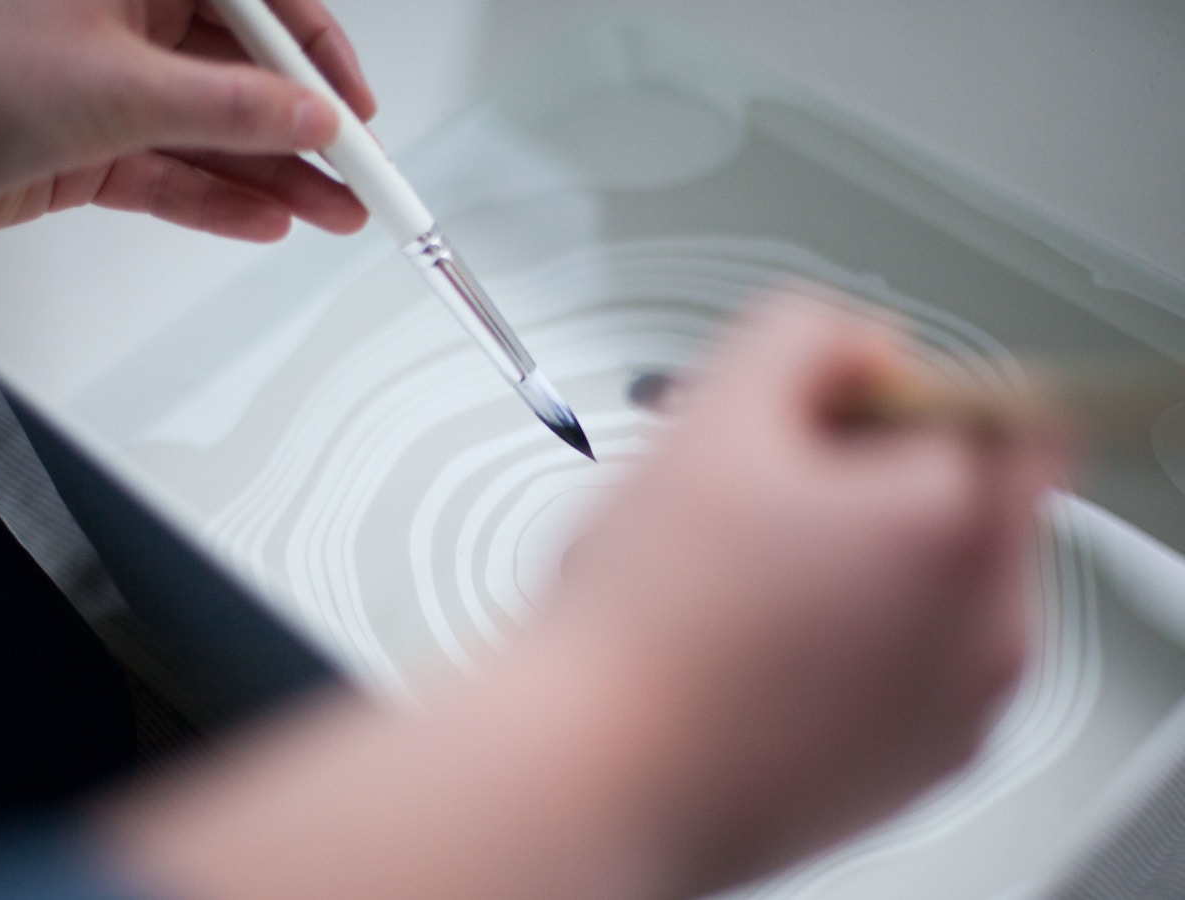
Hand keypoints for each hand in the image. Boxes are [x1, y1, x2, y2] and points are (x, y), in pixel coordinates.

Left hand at [0, 0, 374, 238]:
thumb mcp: (118, 89)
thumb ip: (231, 108)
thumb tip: (313, 118)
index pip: (256, 0)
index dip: (317, 52)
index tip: (357, 108)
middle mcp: (121, 18)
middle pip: (243, 72)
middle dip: (304, 132)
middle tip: (358, 175)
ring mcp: (106, 83)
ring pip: (213, 130)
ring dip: (275, 177)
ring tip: (334, 213)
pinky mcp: (90, 143)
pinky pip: (170, 172)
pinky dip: (215, 200)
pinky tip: (266, 222)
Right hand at [91, 293, 1063, 898]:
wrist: (575, 782)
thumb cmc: (638, 619)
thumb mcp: (717, 403)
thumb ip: (800, 334)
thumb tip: (834, 342)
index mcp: (964, 532)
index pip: (1011, 408)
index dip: (915, 380)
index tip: (854, 391)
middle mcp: (977, 637)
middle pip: (947, 495)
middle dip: (850, 464)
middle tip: (745, 477)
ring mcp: (934, 713)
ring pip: (899, 577)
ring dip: (815, 547)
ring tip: (707, 563)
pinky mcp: (874, 764)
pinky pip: (861, 655)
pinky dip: (800, 624)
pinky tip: (707, 627)